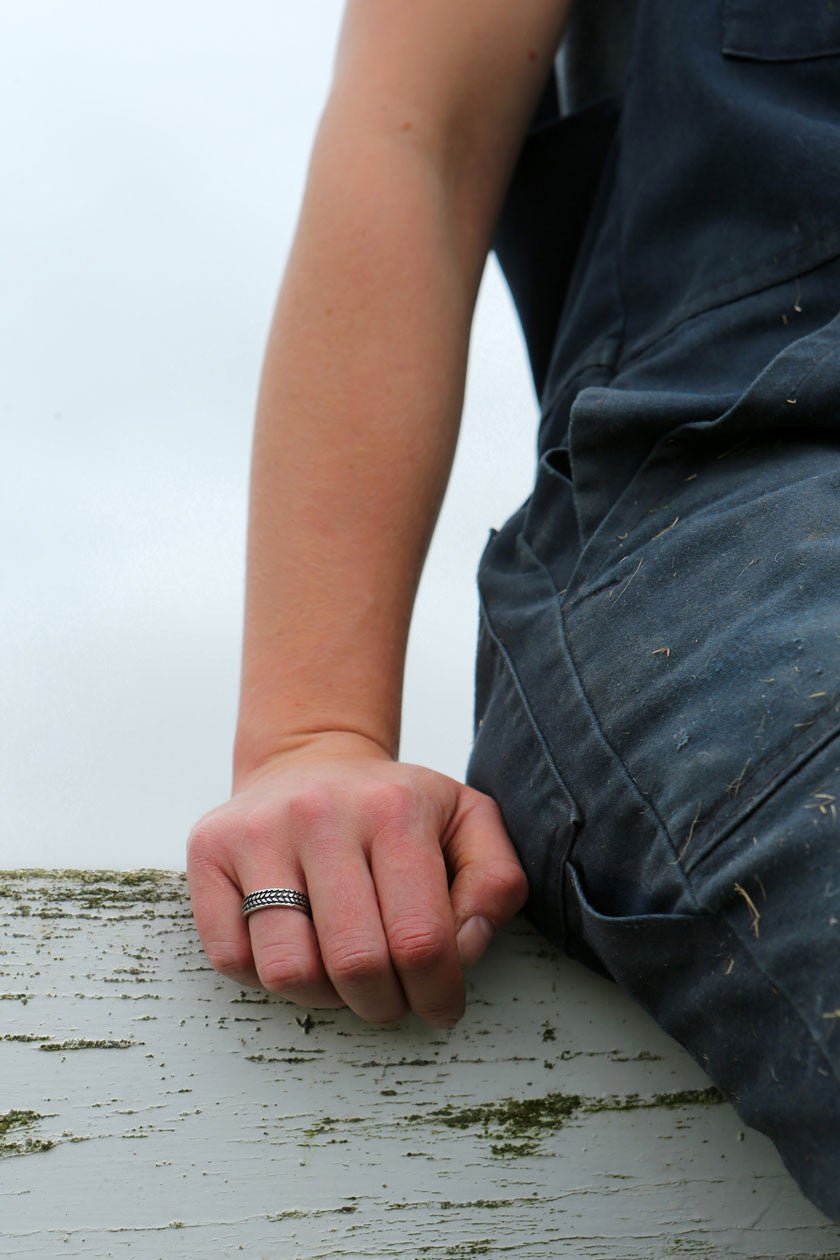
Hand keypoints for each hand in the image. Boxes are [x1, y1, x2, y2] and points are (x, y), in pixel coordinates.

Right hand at [186, 731, 527, 1028]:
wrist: (311, 758)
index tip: (441, 1006)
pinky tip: (296, 944)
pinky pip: (231, 959)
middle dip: (384, 1004)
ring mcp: (257, 831)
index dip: (437, 993)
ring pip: (288, 971)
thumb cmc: (395, 808)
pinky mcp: (208, 850)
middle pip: (355, 964)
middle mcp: (320, 813)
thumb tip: (463, 947)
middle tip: (394, 998)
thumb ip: (495, 882)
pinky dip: (266, 975)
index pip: (421, 939)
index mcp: (393, 809)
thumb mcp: (468, 823)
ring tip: (343, 974)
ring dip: (324, 997)